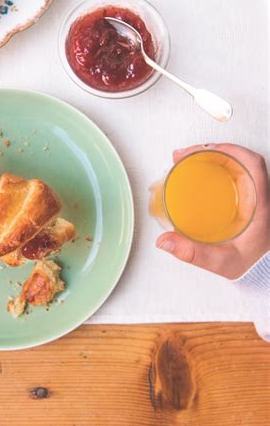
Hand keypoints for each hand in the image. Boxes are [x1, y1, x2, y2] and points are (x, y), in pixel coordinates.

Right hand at [156, 144, 269, 278]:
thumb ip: (194, 253)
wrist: (267, 275)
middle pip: (240, 160)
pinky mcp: (248, 202)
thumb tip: (165, 241)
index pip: (252, 164)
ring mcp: (255, 198)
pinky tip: (200, 175)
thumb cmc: (254, 266)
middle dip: (210, 151)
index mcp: (261, 204)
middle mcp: (260, 196)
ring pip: (236, 167)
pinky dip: (216, 171)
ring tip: (187, 162)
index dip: (228, 149)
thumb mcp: (223, 261)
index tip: (203, 150)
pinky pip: (234, 177)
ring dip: (212, 160)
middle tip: (183, 156)